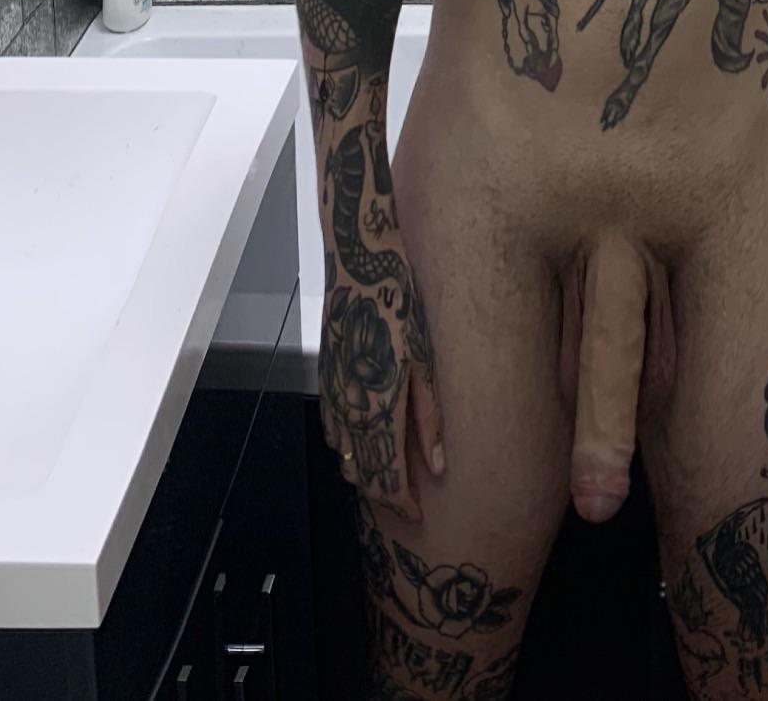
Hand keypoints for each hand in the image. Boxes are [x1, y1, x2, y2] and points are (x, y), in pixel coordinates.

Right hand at [318, 264, 443, 519]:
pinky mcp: (328, 365)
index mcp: (375, 404)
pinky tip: (358, 436)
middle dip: (382, 491)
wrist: (360, 250)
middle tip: (407, 503)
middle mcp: (347, 402)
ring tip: (388, 478)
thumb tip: (439, 461)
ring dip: (362, 465)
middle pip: (359, 467)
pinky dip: (345, 437)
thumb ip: (430, 413)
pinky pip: (331, 417)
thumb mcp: (426, 352)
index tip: (417, 516)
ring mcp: (333, 384)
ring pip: (341, 446)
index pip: (383, 475)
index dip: (399, 502)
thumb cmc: (400, 293)